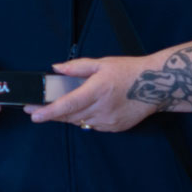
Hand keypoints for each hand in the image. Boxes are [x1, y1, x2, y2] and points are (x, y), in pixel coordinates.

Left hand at [27, 56, 158, 132]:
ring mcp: (110, 120)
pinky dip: (83, 118)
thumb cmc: (128, 71)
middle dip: (50, 114)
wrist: (157, 86)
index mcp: (98, 90)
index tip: (34, 114)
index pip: (68, 104)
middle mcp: (103, 108)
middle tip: (34, 110)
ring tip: (54, 109)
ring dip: (66, 116)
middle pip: (70, 116)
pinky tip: (81, 110)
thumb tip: (56, 68)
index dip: (49, 111)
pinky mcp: (115, 127)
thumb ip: (77, 67)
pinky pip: (92, 125)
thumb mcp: (102, 63)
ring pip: (79, 121)